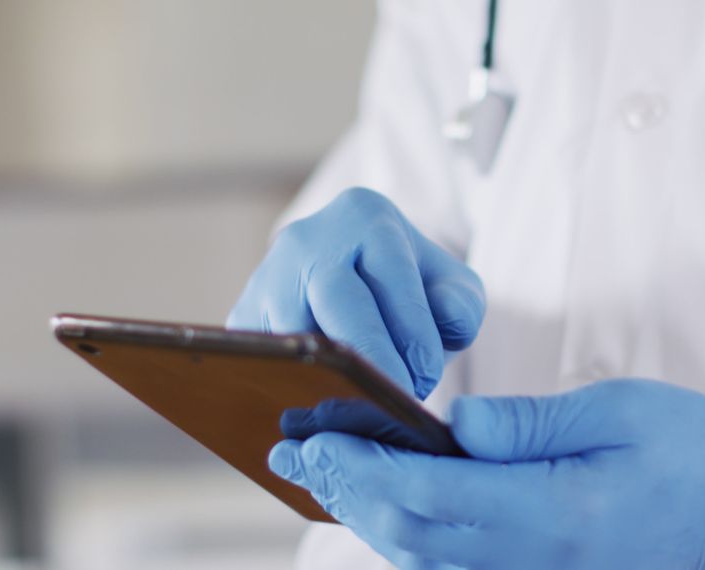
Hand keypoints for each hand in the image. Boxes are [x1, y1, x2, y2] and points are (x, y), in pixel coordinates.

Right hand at [227, 187, 484, 398]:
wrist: (356, 285)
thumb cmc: (411, 293)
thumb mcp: (452, 288)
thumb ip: (462, 305)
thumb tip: (440, 321)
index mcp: (366, 216)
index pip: (390, 274)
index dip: (409, 330)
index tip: (424, 377)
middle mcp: (309, 239)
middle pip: (336, 301)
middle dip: (370, 357)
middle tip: (395, 403)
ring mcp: (267, 277)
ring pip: (292, 333)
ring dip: (327, 379)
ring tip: (362, 415)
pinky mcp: (243, 318)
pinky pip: (261, 359)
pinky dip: (289, 391)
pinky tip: (319, 424)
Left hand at [269, 379, 704, 568]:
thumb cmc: (695, 452)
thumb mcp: (617, 411)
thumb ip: (527, 423)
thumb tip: (452, 426)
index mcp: (557, 512)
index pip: (432, 494)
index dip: (366, 468)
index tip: (319, 437)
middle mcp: (540, 562)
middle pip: (415, 537)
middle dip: (349, 494)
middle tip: (300, 454)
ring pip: (430, 561)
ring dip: (371, 519)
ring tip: (330, 476)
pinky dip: (413, 540)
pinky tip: (391, 507)